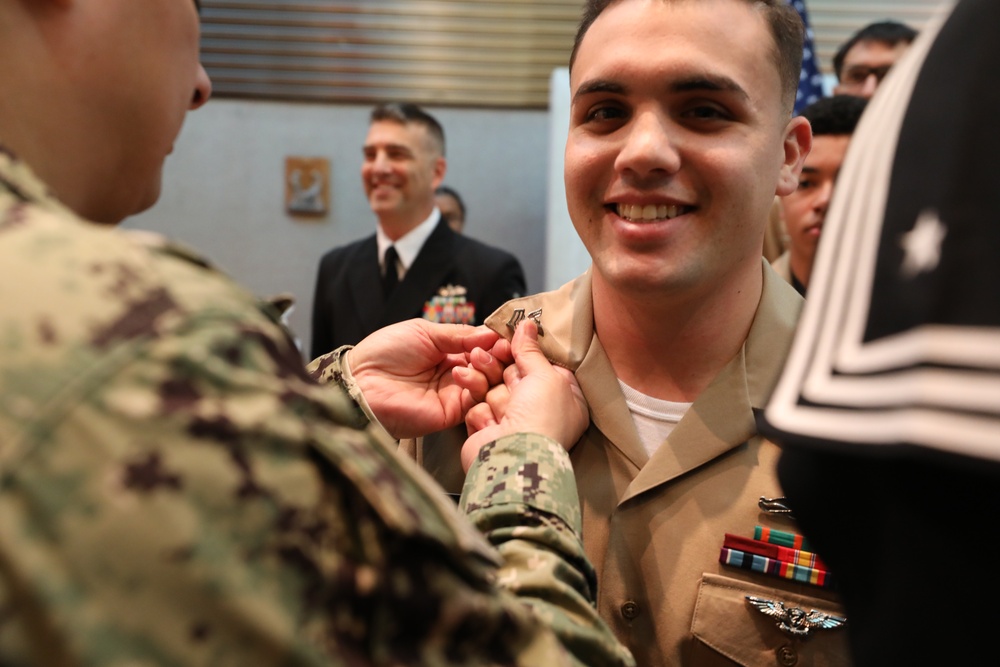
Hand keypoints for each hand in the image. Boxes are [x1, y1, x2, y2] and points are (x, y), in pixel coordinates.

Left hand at [348, 320, 502, 438]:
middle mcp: (455, 375)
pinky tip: (464, 373)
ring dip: (487, 369)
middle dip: (497, 355)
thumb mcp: (424, 332)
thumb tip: (490, 333)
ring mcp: (454, 395)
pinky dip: (476, 386)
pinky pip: (475, 402)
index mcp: (448, 353)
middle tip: (499, 347)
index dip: (495, 341)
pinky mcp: (451, 414)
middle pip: (490, 367)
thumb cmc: (385, 353)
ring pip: (488, 384)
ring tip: (476, 358)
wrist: (361, 381)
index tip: (506, 335)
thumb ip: (459, 335)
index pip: (482, 348)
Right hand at [461, 321, 587, 470]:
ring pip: (492, 389)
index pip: (542, 366)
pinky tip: (485, 418)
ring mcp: (514, 423)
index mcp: (564, 399)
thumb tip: (527, 323)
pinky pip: (479, 409)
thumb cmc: (541, 419)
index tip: (509, 339)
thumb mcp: (544, 375)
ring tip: (476, 378)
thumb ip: (531, 349)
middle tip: (486, 353)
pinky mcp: (490, 433)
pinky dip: (480, 411)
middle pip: (514, 375)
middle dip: (498, 365)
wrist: (513, 458)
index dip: (525, 352)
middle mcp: (541, 412)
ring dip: (484, 384)